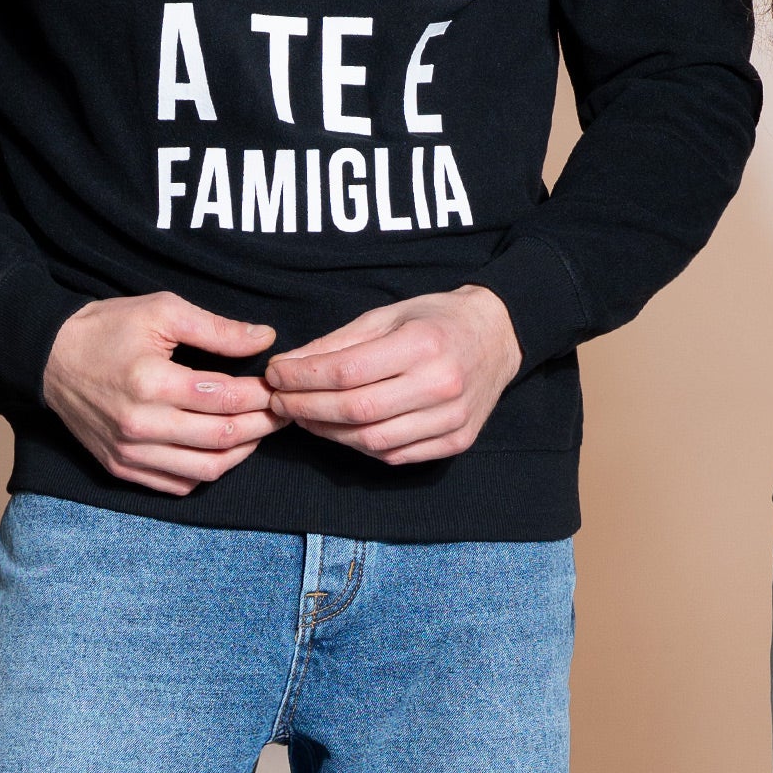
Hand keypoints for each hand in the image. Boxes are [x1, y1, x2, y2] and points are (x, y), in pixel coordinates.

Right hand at [44, 293, 277, 496]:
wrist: (49, 357)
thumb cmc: (108, 329)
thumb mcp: (162, 310)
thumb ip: (217, 328)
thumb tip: (265, 338)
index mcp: (152, 382)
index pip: (226, 398)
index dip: (262, 394)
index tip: (278, 384)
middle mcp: (140, 425)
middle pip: (223, 437)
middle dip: (263, 424)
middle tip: (281, 410)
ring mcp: (129, 452)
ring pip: (206, 469)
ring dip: (241, 452)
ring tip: (257, 430)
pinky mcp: (121, 468)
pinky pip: (179, 484)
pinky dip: (208, 470)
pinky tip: (220, 447)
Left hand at [263, 285, 520, 466]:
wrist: (497, 337)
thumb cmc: (436, 320)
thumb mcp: (386, 316)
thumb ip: (337, 343)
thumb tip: (286, 367)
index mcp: (423, 344)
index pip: (346, 372)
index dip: (301, 378)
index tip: (275, 375)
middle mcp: (441, 384)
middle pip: (355, 410)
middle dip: (306, 407)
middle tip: (279, 401)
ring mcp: (452, 419)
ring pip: (372, 441)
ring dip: (328, 432)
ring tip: (304, 416)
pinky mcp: (457, 442)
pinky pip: (395, 456)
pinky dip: (360, 446)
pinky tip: (342, 430)